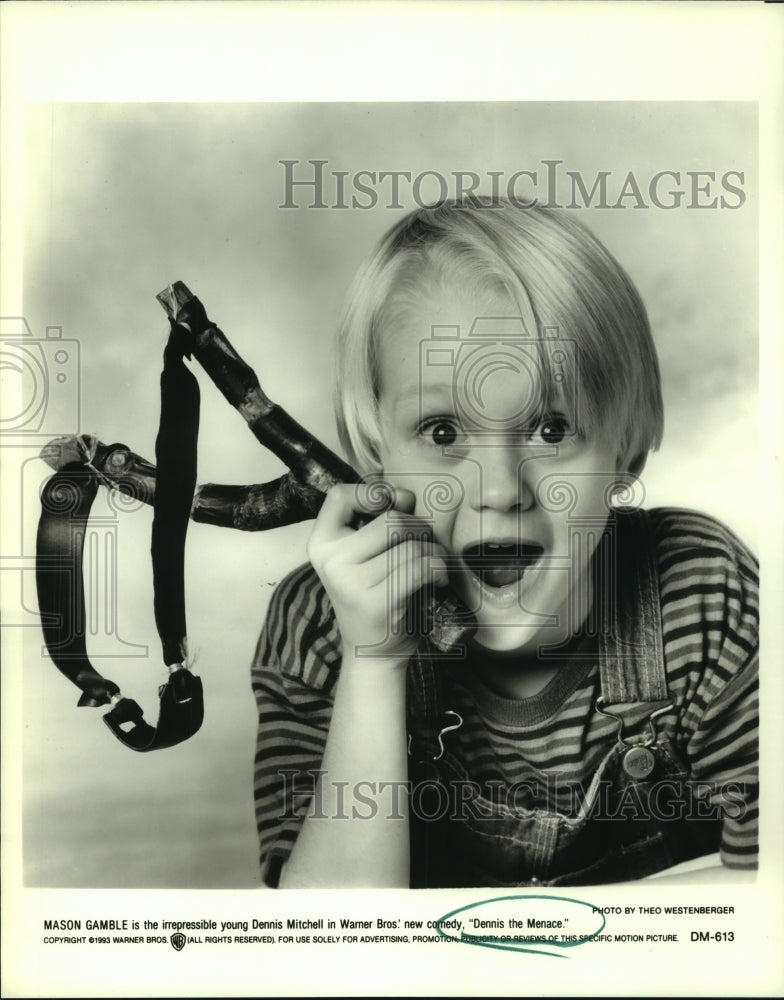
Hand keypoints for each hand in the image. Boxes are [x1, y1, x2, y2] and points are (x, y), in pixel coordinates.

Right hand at [307, 484, 448, 659]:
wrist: (371, 653)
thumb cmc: (372, 595)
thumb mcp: (361, 556)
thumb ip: (375, 522)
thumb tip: (405, 497)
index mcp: (321, 543)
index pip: (339, 496)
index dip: (373, 493)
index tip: (395, 506)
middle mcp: (330, 560)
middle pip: (390, 520)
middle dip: (419, 528)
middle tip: (424, 544)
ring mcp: (351, 582)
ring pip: (412, 544)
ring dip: (434, 551)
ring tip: (433, 564)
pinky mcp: (377, 602)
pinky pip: (421, 567)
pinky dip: (439, 569)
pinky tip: (437, 579)